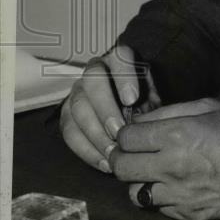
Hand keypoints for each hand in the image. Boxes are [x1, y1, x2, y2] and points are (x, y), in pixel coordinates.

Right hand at [60, 44, 159, 172]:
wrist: (129, 113)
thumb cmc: (145, 103)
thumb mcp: (152, 100)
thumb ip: (148, 106)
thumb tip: (143, 125)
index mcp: (120, 59)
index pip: (120, 58)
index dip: (124, 77)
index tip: (132, 99)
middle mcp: (96, 70)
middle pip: (93, 81)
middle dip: (105, 108)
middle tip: (118, 131)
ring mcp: (78, 90)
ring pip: (77, 107)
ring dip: (95, 133)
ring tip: (113, 152)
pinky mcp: (67, 113)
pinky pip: (69, 131)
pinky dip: (85, 149)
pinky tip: (103, 162)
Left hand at [108, 98, 219, 219]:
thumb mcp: (210, 107)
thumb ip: (172, 111)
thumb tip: (143, 120)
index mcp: (177, 136)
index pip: (125, 137)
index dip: (126, 133)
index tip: (134, 133)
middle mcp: (172, 167)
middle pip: (120, 167)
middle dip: (122, 157)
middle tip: (134, 152)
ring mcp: (179, 194)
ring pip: (134, 193)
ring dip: (139, 180)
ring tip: (153, 171)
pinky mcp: (188, 213)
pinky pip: (158, 208)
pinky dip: (160, 197)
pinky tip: (174, 185)